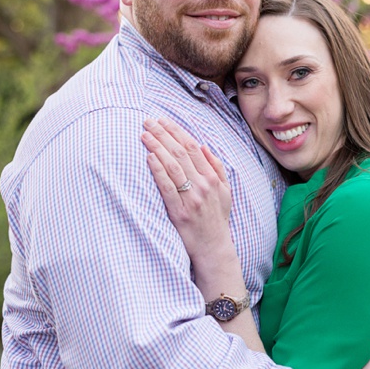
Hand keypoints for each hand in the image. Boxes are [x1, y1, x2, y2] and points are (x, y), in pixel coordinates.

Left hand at [141, 117, 234, 264]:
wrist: (214, 248)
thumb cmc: (217, 219)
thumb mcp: (225, 192)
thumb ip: (217, 168)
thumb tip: (204, 146)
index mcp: (213, 178)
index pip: (193, 147)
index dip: (176, 131)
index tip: (163, 120)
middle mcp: (203, 185)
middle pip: (180, 153)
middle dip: (163, 134)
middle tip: (147, 121)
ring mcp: (191, 198)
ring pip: (173, 166)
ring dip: (157, 147)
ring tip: (144, 135)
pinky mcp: (179, 212)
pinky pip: (167, 187)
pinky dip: (158, 171)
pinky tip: (149, 158)